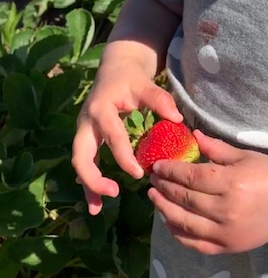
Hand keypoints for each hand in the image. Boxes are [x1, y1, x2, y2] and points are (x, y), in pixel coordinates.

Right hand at [72, 61, 181, 215]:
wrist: (114, 68)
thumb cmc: (130, 77)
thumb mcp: (144, 84)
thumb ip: (160, 100)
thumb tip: (178, 119)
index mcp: (101, 109)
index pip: (112, 137)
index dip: (124, 157)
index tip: (140, 173)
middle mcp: (86, 122)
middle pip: (81, 154)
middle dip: (93, 177)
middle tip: (113, 193)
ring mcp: (83, 131)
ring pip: (79, 162)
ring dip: (87, 185)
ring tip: (97, 209)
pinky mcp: (86, 138)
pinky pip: (85, 162)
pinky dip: (88, 181)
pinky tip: (95, 201)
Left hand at [148, 130, 267, 253]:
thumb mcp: (245, 156)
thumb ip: (217, 149)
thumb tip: (193, 135)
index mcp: (232, 182)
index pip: (192, 177)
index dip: (171, 171)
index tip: (157, 164)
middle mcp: (227, 209)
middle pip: (186, 198)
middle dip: (164, 187)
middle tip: (152, 177)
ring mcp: (226, 232)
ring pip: (185, 222)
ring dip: (164, 209)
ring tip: (154, 196)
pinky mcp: (227, 247)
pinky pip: (195, 243)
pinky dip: (178, 233)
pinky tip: (169, 220)